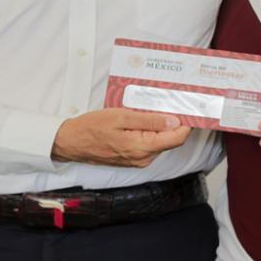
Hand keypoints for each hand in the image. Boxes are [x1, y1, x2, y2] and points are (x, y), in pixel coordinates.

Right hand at [51, 108, 192, 166]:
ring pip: (160, 140)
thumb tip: (174, 121)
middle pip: (170, 138)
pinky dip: (151, 131)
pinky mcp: (134, 158)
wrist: (72, 142)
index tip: (189, 107)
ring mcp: (139, 160)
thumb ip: (149, 120)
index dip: (186, 122)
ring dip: (160, 125)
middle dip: (172, 120)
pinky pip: (150, 143)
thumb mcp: (121, 117)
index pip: (177, 137)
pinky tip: (142, 118)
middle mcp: (144, 158)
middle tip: (169, 100)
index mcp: (143, 148)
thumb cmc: (92, 128)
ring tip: (152, 106)